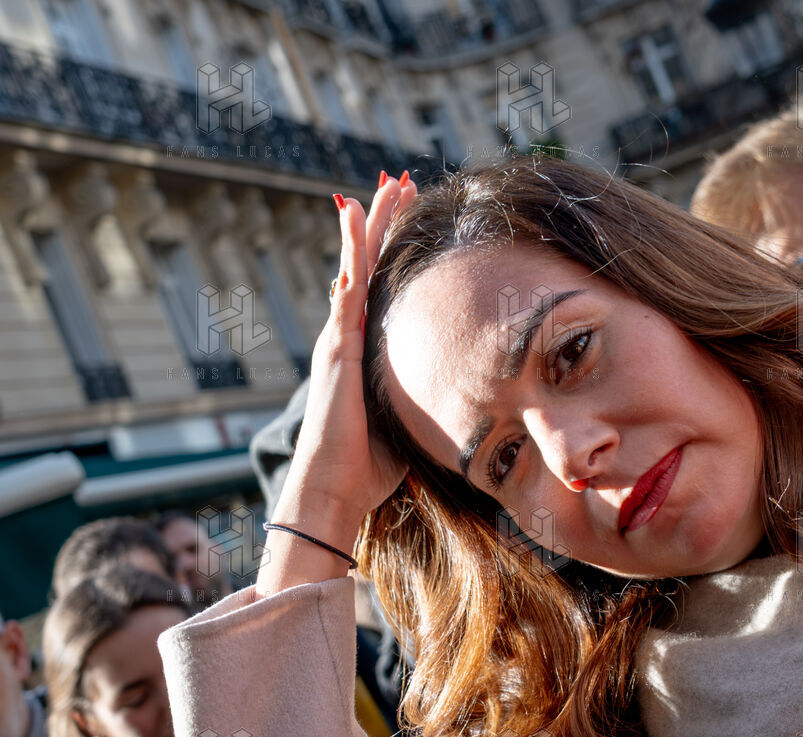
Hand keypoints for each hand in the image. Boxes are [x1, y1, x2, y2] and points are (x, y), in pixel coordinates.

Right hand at [261, 171, 415, 587]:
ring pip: (358, 266)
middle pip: (371, 267)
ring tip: (385, 186)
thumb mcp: (408, 421)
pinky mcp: (337, 345)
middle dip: (387, 226)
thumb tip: (468, 395)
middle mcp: (349, 337)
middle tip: (400, 184)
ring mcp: (340, 338)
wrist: (334, 487)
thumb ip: (427, 398)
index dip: (398, 255)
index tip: (415, 221)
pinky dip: (350, 248)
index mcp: (368, 353)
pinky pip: (347, 286)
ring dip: (371, 224)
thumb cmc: (369, 467)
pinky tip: (353, 213)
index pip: (385, 291)